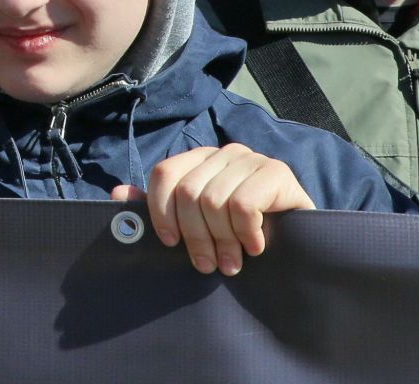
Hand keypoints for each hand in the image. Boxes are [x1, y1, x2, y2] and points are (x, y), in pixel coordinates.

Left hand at [109, 144, 313, 275]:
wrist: (300, 244)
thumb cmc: (241, 235)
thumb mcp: (198, 226)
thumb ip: (160, 209)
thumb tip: (118, 194)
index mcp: (199, 160)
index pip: (164, 174)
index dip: (161, 212)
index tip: (171, 244)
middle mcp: (223, 153)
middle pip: (188, 192)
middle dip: (196, 237)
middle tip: (210, 265)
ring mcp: (251, 159)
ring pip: (215, 200)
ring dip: (224, 241)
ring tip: (233, 261)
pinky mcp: (277, 172)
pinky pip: (244, 203)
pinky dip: (247, 232)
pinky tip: (256, 246)